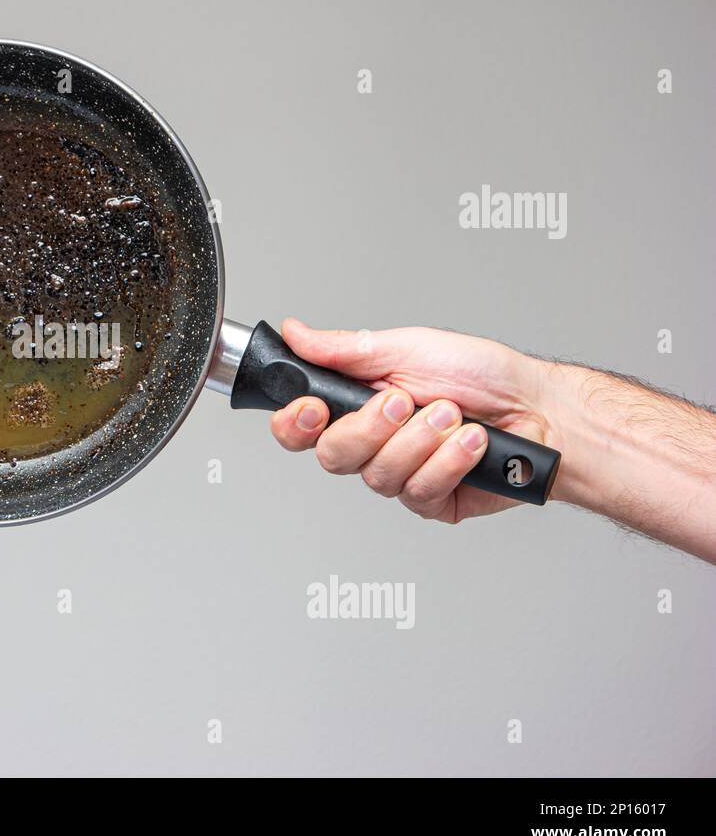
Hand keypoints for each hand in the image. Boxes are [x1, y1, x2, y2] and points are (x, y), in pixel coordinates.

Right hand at [269, 318, 556, 523]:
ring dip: (421, 440)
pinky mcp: (432, 502)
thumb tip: (296, 332)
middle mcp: (373, 444)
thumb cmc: (481, 375)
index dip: (296, 425)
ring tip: (453, 415)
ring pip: (378, 475)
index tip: (314, 408)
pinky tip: (470, 443)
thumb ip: (344, 349)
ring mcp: (401, 475)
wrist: (540, 408)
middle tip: (404, 401)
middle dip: (371, 428)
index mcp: (358, 405)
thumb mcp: (406, 348)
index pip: (300, 428)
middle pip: (333, 457)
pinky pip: (418, 492)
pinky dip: (448, 461)